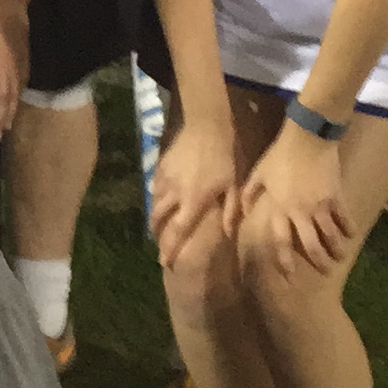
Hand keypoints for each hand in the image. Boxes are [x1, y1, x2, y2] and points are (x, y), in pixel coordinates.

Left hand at [0, 0, 29, 138]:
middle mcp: (3, 66)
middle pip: (3, 98)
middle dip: (0, 118)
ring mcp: (17, 63)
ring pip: (16, 93)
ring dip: (11, 111)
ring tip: (7, 127)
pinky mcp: (25, 58)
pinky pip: (23, 83)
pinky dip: (20, 97)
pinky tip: (16, 105)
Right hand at [145, 119, 237, 269]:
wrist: (207, 125)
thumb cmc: (226, 156)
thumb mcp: (234, 185)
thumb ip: (230, 211)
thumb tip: (227, 234)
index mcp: (193, 201)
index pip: (177, 231)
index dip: (169, 248)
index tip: (164, 262)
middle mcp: (174, 193)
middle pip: (158, 219)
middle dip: (156, 233)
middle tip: (159, 242)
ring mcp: (165, 178)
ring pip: (154, 202)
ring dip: (155, 215)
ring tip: (158, 223)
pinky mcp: (161, 165)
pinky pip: (154, 185)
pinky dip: (156, 195)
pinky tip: (160, 196)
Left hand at [237, 123, 352, 274]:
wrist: (307, 137)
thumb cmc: (280, 155)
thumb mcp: (259, 174)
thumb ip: (250, 195)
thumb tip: (244, 213)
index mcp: (280, 208)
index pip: (281, 241)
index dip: (284, 260)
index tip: (288, 276)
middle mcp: (301, 212)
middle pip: (311, 244)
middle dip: (318, 261)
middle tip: (325, 272)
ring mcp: (321, 205)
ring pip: (331, 235)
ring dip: (336, 249)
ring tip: (340, 257)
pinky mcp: (336, 196)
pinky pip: (345, 217)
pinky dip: (349, 228)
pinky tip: (352, 235)